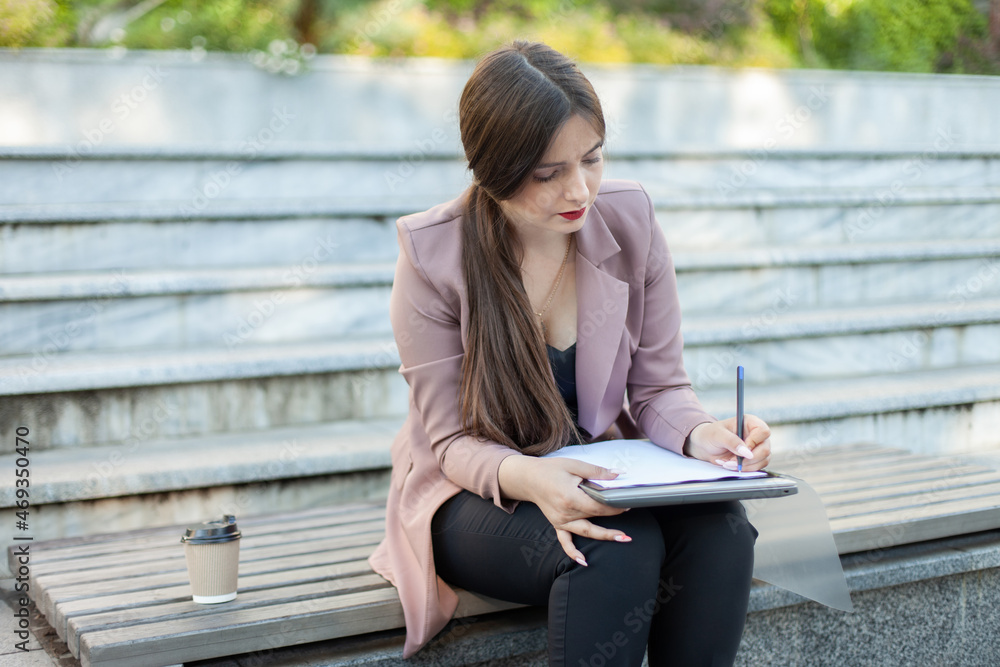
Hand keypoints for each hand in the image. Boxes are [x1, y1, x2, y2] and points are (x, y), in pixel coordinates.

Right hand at [497, 455, 630, 565]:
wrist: (529, 478)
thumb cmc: (551, 469)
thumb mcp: (574, 465)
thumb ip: (596, 472)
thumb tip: (617, 475)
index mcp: (571, 496)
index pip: (598, 505)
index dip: (614, 506)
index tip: (627, 503)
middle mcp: (566, 512)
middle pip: (595, 519)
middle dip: (614, 521)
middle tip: (630, 524)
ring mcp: (561, 520)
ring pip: (586, 532)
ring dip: (604, 536)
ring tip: (622, 538)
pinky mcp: (557, 524)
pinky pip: (565, 541)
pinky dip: (573, 552)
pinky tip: (583, 561)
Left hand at [683, 415, 770, 471]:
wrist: (705, 446)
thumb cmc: (710, 435)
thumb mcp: (717, 435)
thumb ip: (732, 441)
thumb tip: (747, 452)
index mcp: (750, 422)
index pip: (763, 431)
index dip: (754, 442)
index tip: (742, 450)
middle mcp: (757, 434)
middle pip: (765, 449)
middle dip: (748, 459)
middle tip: (732, 460)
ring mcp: (757, 447)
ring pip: (763, 460)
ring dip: (745, 466)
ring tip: (728, 463)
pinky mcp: (755, 458)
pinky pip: (757, 467)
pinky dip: (744, 469)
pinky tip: (731, 465)